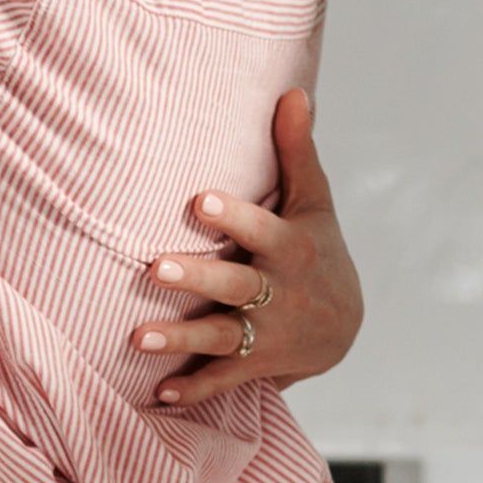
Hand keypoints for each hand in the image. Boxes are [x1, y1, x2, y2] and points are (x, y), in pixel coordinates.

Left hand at [141, 87, 364, 407]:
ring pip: (222, 336)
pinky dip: (194, 389)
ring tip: (137, 337)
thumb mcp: (315, 199)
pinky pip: (224, 379)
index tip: (199, 199)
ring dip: (181, 338)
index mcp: (290, 247)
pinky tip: (158, 393)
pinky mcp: (257, 365)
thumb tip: (293, 90)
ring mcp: (268, 332)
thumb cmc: (317, 247)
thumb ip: (297, 149)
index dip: (233, 216)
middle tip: (154, 266)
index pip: (261, 228)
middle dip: (196, 278)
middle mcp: (278, 291)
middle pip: (235, 284)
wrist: (345, 323)